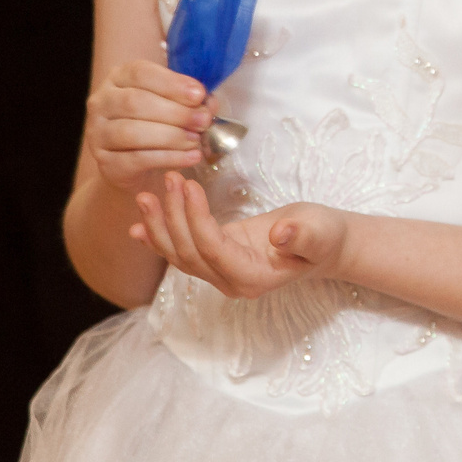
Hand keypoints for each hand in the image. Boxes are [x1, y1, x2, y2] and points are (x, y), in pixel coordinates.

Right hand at [86, 60, 210, 190]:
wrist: (132, 164)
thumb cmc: (154, 124)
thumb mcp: (171, 104)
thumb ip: (189, 100)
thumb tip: (208, 103)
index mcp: (118, 78)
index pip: (140, 73)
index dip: (171, 83)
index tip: (199, 94)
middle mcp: (102, 102)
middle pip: (136, 102)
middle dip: (175, 112)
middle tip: (203, 121)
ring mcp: (98, 133)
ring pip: (133, 132)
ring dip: (171, 136)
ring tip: (196, 140)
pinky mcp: (105, 162)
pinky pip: (137, 159)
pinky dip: (168, 158)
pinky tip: (191, 157)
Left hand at [129, 174, 341, 298]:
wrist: (325, 245)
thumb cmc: (325, 237)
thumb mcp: (321, 232)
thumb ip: (303, 236)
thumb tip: (280, 235)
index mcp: (254, 278)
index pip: (213, 250)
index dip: (196, 219)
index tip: (189, 185)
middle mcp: (231, 282)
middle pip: (189, 254)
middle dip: (172, 217)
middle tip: (167, 179)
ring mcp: (221, 274)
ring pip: (179, 255)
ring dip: (160, 225)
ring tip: (147, 194)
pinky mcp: (216, 259)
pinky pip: (182, 252)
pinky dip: (159, 238)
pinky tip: (136, 226)